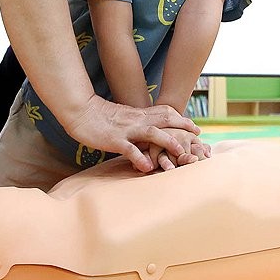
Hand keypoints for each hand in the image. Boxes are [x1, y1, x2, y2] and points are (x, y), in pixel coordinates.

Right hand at [66, 97, 199, 172]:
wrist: (80, 111)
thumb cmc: (100, 116)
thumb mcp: (124, 117)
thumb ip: (137, 123)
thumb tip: (149, 134)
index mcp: (139, 114)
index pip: (165, 113)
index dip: (182, 119)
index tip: (195, 127)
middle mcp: (137, 120)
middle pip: (165, 120)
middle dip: (184, 127)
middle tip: (198, 136)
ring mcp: (127, 130)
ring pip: (153, 133)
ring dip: (169, 142)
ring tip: (181, 153)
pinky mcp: (114, 140)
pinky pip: (129, 149)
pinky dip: (140, 158)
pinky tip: (148, 168)